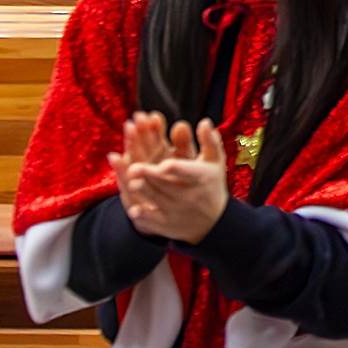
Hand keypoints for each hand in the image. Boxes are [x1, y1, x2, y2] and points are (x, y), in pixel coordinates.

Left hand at [113, 113, 229, 241]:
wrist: (214, 221)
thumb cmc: (211, 184)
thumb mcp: (215, 162)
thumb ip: (209, 141)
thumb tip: (204, 122)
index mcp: (201, 178)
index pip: (187, 172)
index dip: (175, 168)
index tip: (163, 164)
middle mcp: (190, 196)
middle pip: (167, 184)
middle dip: (150, 176)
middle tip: (134, 168)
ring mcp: (178, 212)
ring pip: (158, 200)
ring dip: (144, 191)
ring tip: (131, 181)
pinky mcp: (168, 225)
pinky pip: (154, 221)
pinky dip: (144, 216)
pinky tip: (134, 210)